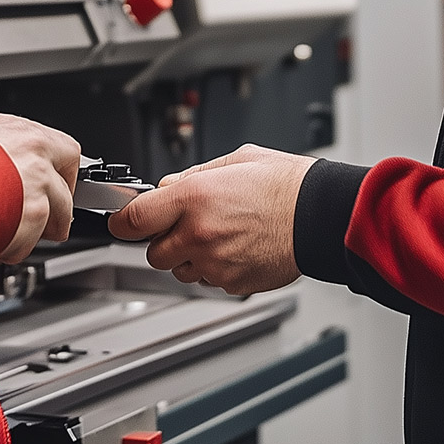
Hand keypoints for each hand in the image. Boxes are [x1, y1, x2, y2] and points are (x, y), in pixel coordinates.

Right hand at [0, 113, 79, 263]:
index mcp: (24, 133)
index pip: (67, 151)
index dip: (62, 174)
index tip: (56, 185)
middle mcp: (37, 157)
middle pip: (67, 190)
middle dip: (56, 211)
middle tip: (40, 220)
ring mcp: (38, 187)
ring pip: (56, 219)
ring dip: (34, 232)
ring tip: (7, 233)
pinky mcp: (33, 217)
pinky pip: (29, 242)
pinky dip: (11, 248)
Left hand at [108, 144, 311, 294]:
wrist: (320, 216)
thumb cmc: (285, 184)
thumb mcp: (235, 160)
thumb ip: (194, 175)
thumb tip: (168, 186)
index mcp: (194, 197)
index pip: (133, 219)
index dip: (123, 222)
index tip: (123, 222)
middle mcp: (199, 233)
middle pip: (153, 252)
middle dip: (164, 239)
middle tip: (187, 224)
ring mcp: (215, 263)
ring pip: (180, 270)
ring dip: (189, 257)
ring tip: (220, 235)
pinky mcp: (232, 283)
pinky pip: (208, 281)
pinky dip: (215, 269)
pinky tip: (237, 248)